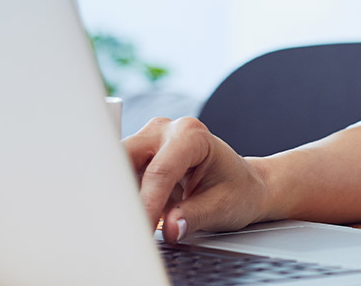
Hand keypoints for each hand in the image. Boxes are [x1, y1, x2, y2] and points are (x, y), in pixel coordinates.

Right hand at [123, 116, 271, 240]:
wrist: (243, 185)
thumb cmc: (237, 190)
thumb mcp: (222, 207)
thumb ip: (194, 216)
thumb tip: (170, 228)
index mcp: (192, 135)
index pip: (160, 171)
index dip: (147, 203)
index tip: (141, 230)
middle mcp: (166, 130)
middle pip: (126, 157)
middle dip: (120, 192)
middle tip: (121, 226)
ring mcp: (149, 141)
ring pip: (116, 166)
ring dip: (118, 195)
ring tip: (125, 225)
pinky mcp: (139, 156)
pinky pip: (120, 176)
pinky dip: (121, 198)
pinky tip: (128, 217)